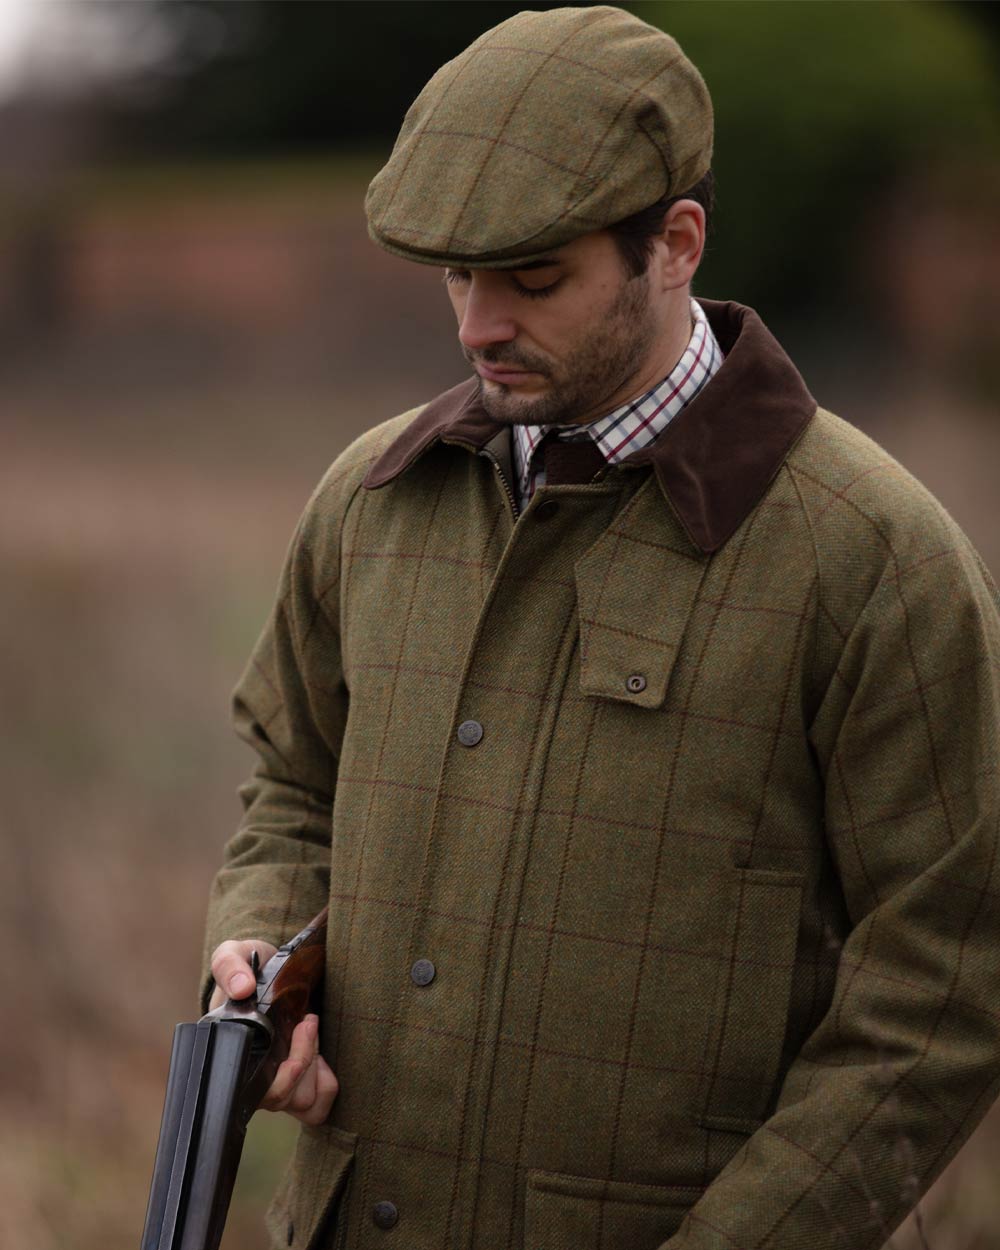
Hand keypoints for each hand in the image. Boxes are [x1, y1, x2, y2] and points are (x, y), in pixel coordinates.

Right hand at [208, 938, 339, 1125]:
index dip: (280, 1073)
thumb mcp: (233, 954)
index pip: (250, 1091)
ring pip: (301, 1104)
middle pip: (281, 1098)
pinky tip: (323, 1057)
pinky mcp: (301, 1084)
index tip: (297, 1027)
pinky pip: (316, 1108)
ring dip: (314, 1067)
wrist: (272, 970)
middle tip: (307, 1021)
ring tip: (311, 1026)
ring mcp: (278, 1084)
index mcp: (234, 1053)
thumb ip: (229, 966)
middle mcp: (254, 1077)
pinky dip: (325, 1085)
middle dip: (302, 1060)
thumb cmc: (249, 968)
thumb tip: (240, 988)